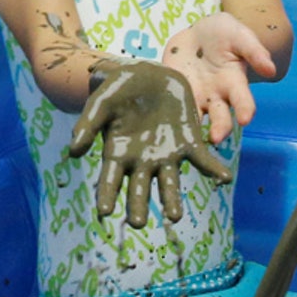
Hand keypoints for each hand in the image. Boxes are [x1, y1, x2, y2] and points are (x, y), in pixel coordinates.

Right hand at [68, 59, 232, 227]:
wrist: (144, 73)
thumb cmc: (117, 91)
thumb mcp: (100, 104)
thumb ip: (87, 126)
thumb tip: (72, 152)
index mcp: (118, 154)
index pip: (110, 180)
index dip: (107, 195)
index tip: (104, 212)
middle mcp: (142, 161)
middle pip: (140, 189)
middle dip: (139, 205)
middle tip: (138, 222)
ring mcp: (167, 154)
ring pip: (170, 182)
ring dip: (172, 199)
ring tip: (174, 216)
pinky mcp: (188, 142)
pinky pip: (202, 159)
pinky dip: (214, 170)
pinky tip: (224, 179)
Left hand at [161, 13, 276, 145]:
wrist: (197, 33)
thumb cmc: (224, 34)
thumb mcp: (240, 35)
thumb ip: (254, 51)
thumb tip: (270, 69)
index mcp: (234, 83)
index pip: (244, 100)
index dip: (245, 110)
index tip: (245, 119)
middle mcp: (216, 97)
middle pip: (221, 118)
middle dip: (220, 128)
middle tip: (216, 138)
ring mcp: (195, 98)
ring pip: (195, 119)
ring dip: (192, 130)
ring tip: (187, 139)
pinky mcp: (174, 95)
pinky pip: (171, 107)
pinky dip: (167, 115)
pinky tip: (162, 121)